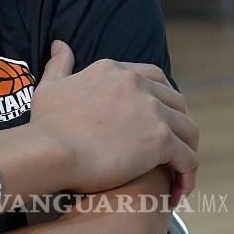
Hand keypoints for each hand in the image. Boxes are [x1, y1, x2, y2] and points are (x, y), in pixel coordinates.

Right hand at [30, 40, 198, 203]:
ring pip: (187, 128)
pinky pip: (187, 158)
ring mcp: (151, 110)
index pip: (152, 77)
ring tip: (176, 170)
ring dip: (186, 149)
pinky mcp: (159, 139)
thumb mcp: (49, 87)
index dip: (160, 98)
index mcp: (114, 71)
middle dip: (176, 123)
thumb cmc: (46, 124)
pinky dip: (187, 175)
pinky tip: (178, 189)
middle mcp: (136, 84)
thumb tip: (59, 44)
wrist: (49, 151)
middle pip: (175, 100)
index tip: (156, 118)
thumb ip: (58, 64)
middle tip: (168, 146)